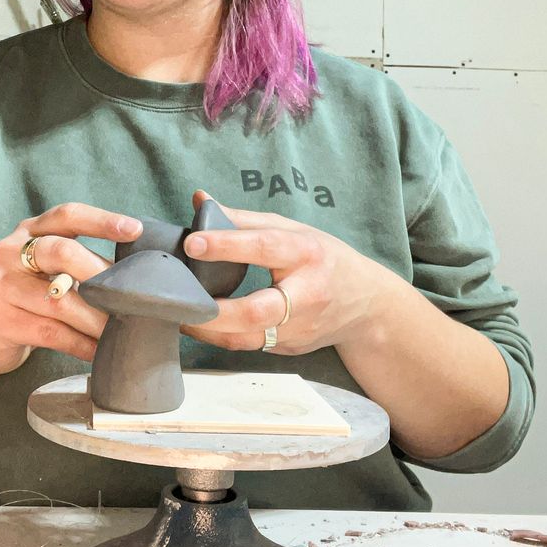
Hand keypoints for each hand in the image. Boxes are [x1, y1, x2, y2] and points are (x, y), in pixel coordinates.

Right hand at [0, 203, 141, 375]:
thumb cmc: (30, 298)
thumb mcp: (48, 269)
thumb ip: (80, 261)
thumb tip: (136, 273)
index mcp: (30, 230)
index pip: (68, 215)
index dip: (102, 220)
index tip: (136, 230)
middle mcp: (10, 250)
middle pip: (61, 252)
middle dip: (100, 273)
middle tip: (132, 294)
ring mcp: (2, 285)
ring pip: (59, 300)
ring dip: (96, 318)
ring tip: (123, 331)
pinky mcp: (0, 320)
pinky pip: (51, 333)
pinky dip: (81, 343)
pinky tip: (98, 352)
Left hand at [181, 191, 394, 355]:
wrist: (367, 304)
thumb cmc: (322, 257)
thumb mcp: (291, 229)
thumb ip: (242, 218)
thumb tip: (199, 199)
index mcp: (306, 253)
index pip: (263, 247)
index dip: (226, 245)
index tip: (193, 243)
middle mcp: (307, 294)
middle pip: (258, 310)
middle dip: (215, 311)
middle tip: (180, 300)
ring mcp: (301, 328)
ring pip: (250, 338)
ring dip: (211, 331)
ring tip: (180, 316)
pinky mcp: (292, 348)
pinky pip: (252, 345)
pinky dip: (224, 337)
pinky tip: (202, 325)